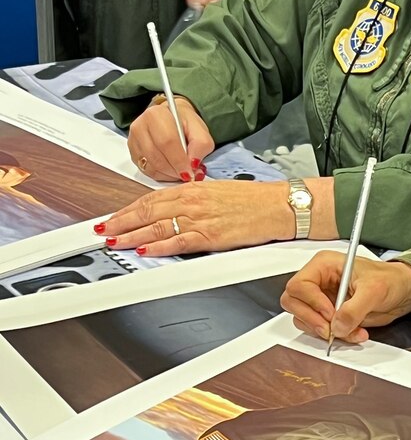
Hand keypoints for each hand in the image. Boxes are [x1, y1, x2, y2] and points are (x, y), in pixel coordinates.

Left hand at [100, 180, 294, 255]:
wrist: (277, 205)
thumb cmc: (253, 200)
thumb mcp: (217, 192)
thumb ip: (193, 200)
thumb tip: (172, 210)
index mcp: (193, 189)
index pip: (151, 198)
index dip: (128, 209)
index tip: (113, 217)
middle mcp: (193, 201)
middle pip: (148, 211)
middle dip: (121, 222)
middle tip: (103, 230)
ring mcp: (200, 218)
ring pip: (157, 226)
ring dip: (132, 234)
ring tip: (115, 241)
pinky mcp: (211, 235)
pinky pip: (179, 241)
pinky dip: (159, 246)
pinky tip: (145, 249)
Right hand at [127, 97, 213, 181]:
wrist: (171, 120)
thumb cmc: (184, 124)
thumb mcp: (200, 129)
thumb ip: (201, 145)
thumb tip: (194, 164)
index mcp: (156, 115)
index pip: (167, 142)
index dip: (179, 161)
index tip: (190, 172)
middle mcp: (140, 127)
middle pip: (157, 157)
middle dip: (175, 171)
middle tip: (189, 175)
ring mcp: (134, 141)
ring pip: (151, 167)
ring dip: (170, 174)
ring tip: (182, 171)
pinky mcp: (133, 153)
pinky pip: (147, 172)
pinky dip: (162, 175)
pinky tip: (172, 170)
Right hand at [281, 255, 410, 342]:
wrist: (403, 292)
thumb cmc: (390, 279)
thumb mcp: (374, 290)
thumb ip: (355, 308)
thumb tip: (337, 325)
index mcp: (324, 265)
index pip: (299, 285)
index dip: (311, 302)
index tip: (330, 314)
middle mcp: (318, 281)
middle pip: (294, 303)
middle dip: (312, 320)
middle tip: (331, 329)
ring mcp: (321, 299)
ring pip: (305, 319)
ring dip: (325, 331)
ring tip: (351, 331)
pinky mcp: (328, 315)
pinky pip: (319, 329)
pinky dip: (334, 336)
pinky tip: (354, 333)